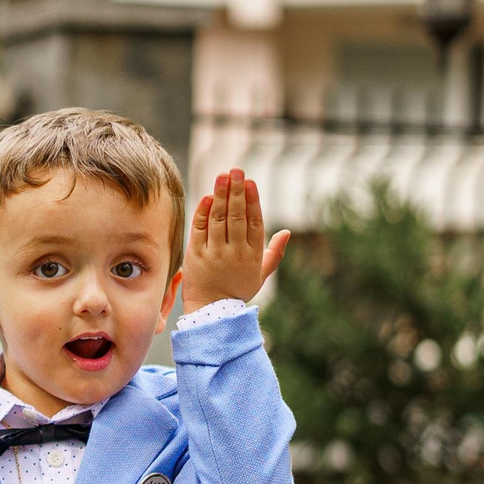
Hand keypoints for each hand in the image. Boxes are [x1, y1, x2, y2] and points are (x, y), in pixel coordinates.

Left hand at [180, 167, 290, 310]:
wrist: (212, 312)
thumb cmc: (238, 290)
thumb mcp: (261, 274)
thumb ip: (275, 253)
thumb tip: (287, 232)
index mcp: (253, 255)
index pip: (254, 222)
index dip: (252, 201)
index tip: (250, 182)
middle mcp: (235, 253)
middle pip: (236, 217)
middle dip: (236, 192)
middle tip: (236, 171)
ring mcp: (215, 254)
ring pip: (219, 220)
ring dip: (221, 196)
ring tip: (222, 176)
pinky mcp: (196, 257)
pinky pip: (200, 231)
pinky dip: (203, 213)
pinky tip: (208, 197)